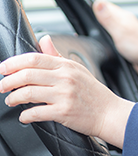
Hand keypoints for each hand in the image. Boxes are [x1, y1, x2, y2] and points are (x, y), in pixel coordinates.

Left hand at [0, 35, 133, 148]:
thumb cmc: (93, 92)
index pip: (34, 58)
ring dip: (13, 98)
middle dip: (8, 81)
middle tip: (2, 86)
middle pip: (27, 75)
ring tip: (11, 101)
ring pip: (28, 93)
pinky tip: (24, 116)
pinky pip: (36, 112)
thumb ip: (57, 55)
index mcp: (67, 66)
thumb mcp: (77, 69)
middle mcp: (65, 78)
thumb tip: (44, 39)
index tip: (3, 68)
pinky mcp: (63, 112)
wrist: (109, 112)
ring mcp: (64, 94)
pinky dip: (25, 116)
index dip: (14, 63)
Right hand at [93, 0, 137, 92]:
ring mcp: (124, 34)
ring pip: (107, 29)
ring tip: (92, 36)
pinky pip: (111, 40)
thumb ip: (108, 18)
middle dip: (95, 21)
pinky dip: (106, 42)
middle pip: (105, 17)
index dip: (94, 8)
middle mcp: (124, 24)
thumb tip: (98, 3)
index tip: (83, 13)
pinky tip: (102, 47)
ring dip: (101, 32)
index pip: (105, 6)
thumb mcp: (120, 31)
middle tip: (85, 27)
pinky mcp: (124, 45)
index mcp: (123, 17)